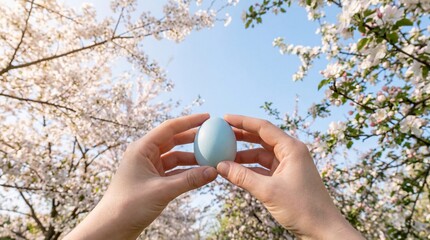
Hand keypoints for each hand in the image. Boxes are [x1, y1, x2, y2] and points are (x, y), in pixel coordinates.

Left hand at [65, 113, 217, 239]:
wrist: (111, 228)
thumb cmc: (128, 206)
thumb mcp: (162, 191)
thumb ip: (189, 180)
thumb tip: (213, 171)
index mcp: (141, 149)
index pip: (169, 128)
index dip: (189, 121)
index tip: (207, 118)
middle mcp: (145, 155)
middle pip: (173, 140)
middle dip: (193, 138)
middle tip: (212, 135)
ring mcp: (149, 168)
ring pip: (175, 157)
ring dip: (191, 158)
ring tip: (211, 158)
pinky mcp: (152, 181)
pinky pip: (173, 171)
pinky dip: (186, 171)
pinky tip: (200, 173)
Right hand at [217, 115, 363, 239]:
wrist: (323, 230)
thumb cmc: (303, 209)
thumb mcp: (268, 191)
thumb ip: (243, 177)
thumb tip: (221, 166)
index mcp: (292, 149)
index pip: (263, 127)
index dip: (243, 121)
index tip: (225, 119)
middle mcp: (291, 153)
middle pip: (262, 138)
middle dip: (241, 135)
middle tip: (221, 134)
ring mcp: (288, 165)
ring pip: (261, 154)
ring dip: (244, 155)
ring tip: (224, 155)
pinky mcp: (285, 178)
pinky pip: (264, 168)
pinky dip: (250, 169)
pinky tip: (235, 171)